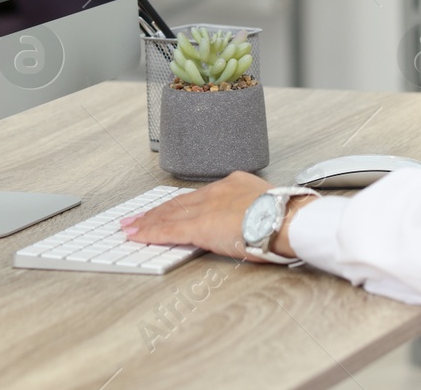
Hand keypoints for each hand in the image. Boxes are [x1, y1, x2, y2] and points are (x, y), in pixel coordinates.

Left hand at [119, 171, 317, 262]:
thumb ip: (254, 211)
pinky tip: (138, 236)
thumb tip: (254, 223)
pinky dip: (151, 233)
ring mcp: (207, 208)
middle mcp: (217, 191)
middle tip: (136, 217)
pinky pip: (169, 230)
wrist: (288, 219)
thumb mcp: (268, 206)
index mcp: (235, 184)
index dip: (180, 203)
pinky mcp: (200, 226)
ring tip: (131, 227)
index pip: (199, 196)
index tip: (167, 208)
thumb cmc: (288, 217)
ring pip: (169, 214)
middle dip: (156, 211)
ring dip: (148, 222)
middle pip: (179, 202)